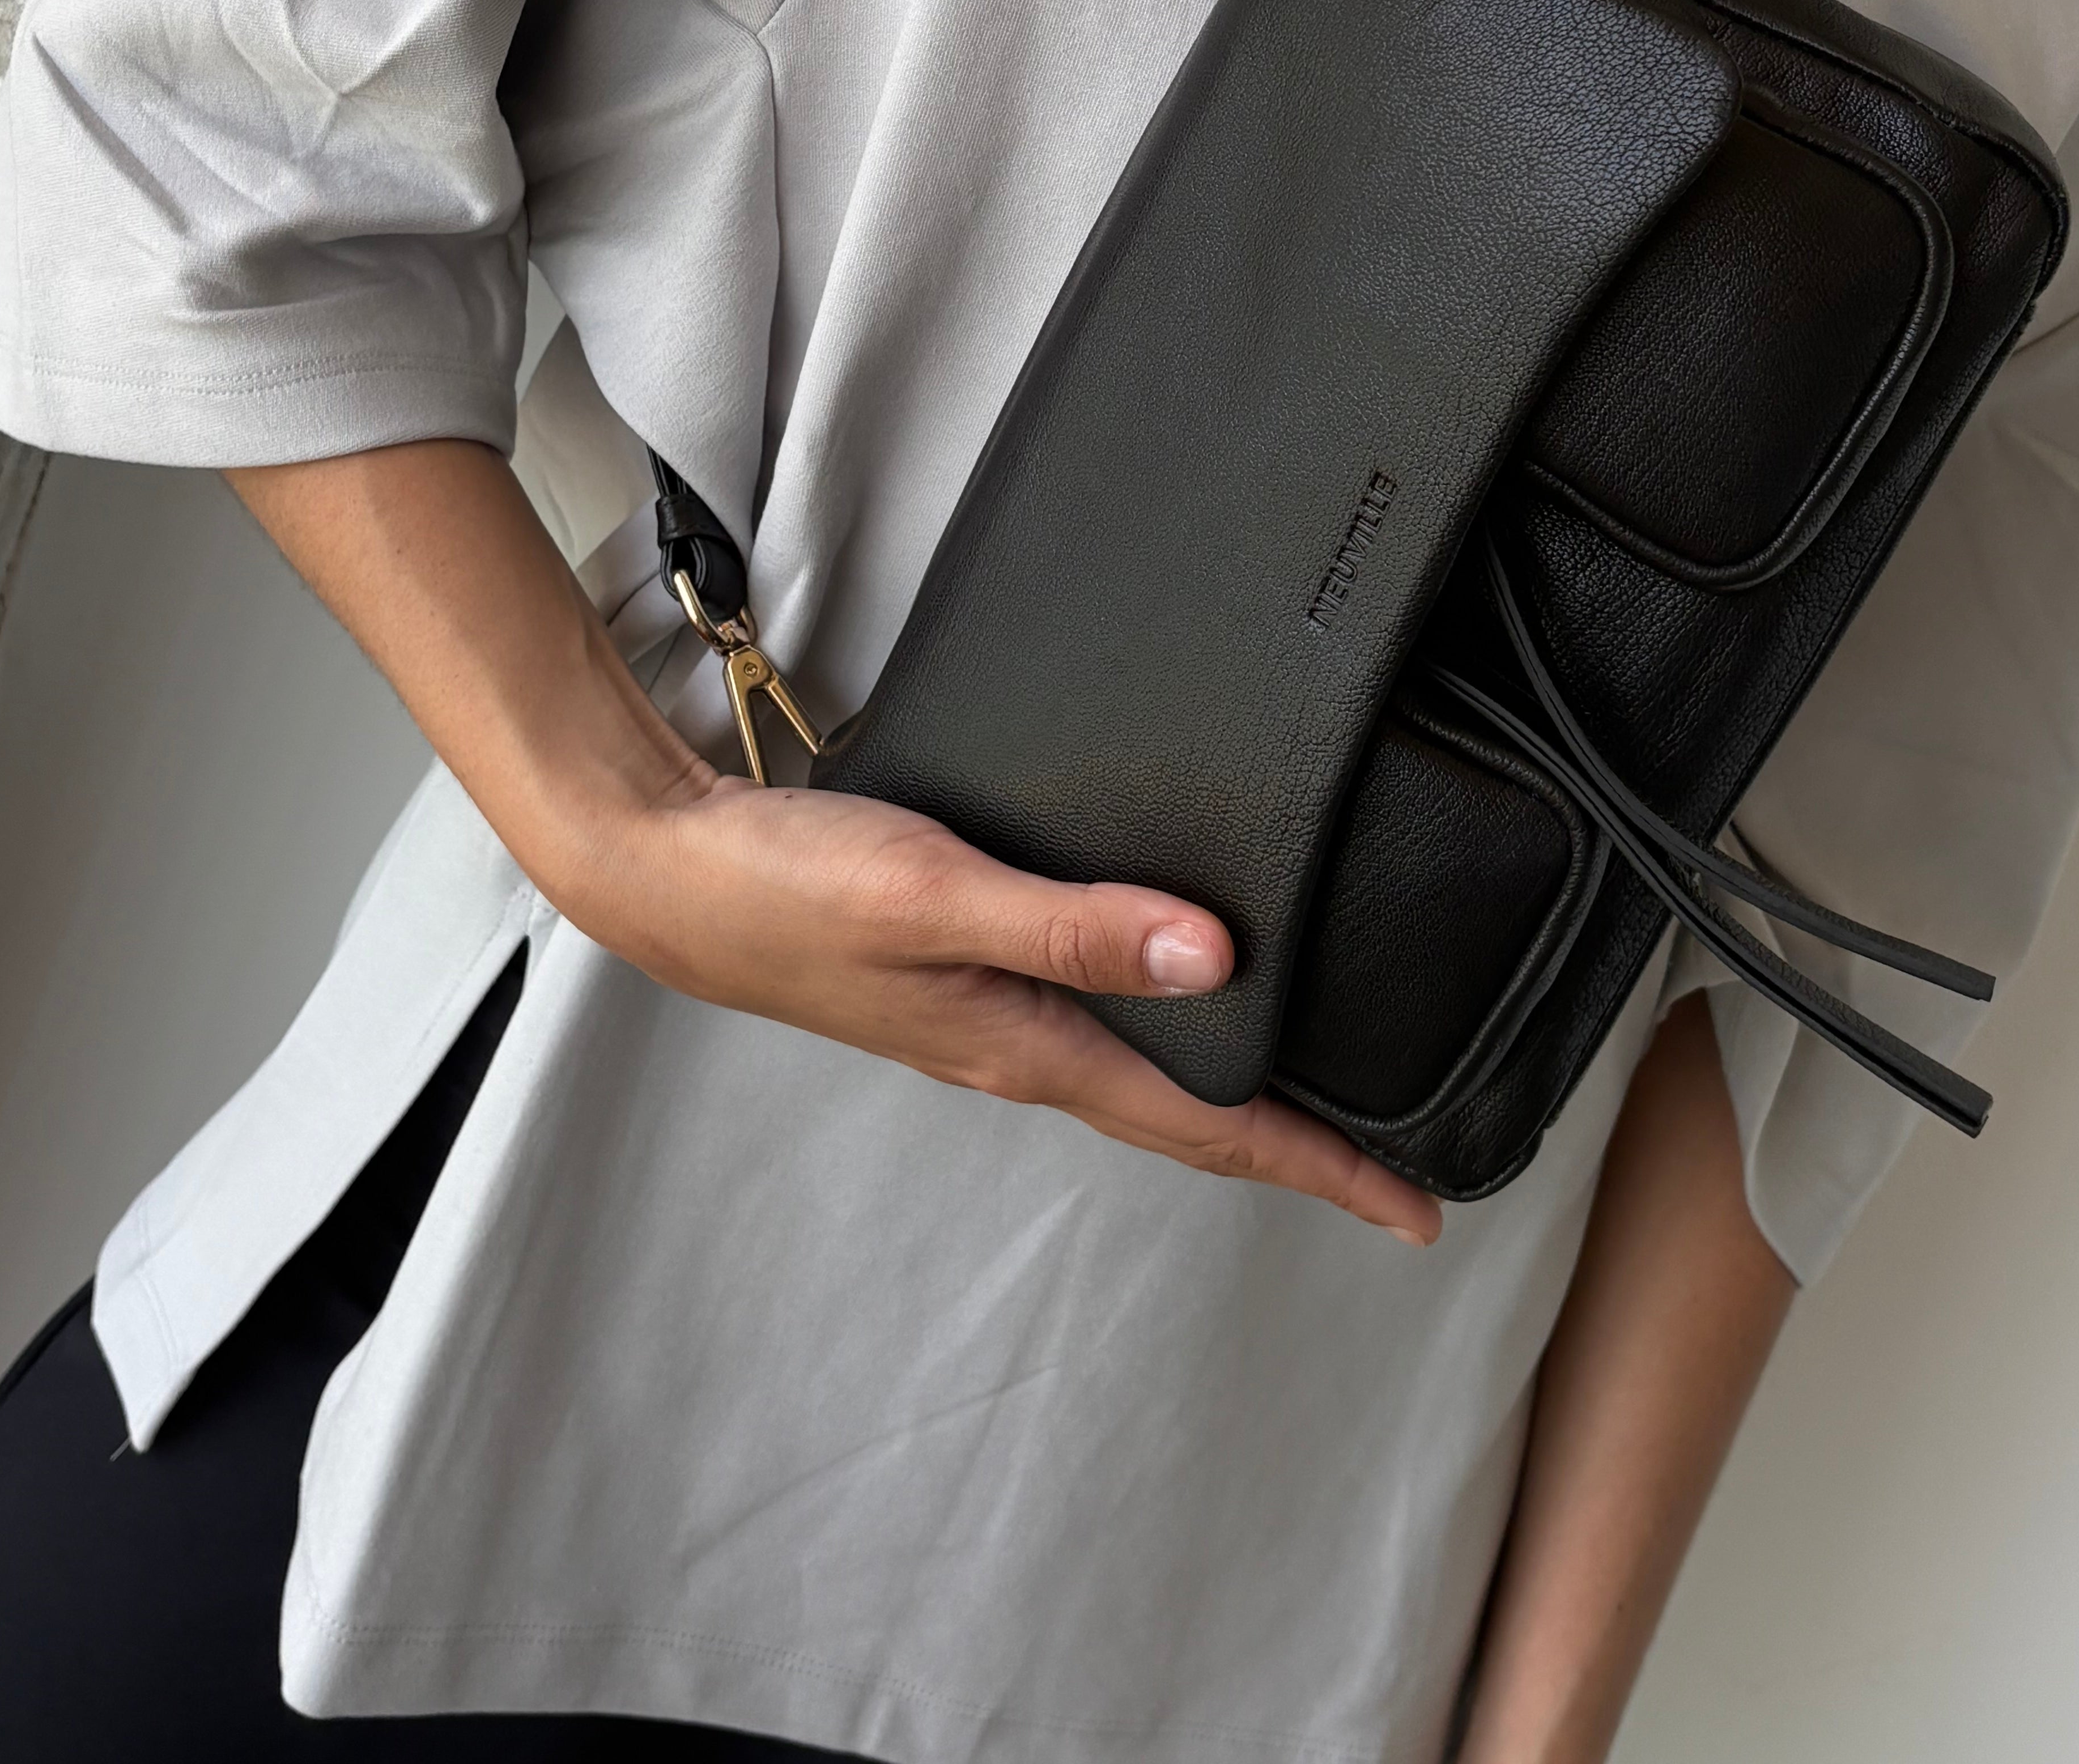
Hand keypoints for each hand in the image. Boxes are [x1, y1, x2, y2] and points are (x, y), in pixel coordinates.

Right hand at [224, 438, 1440, 1248]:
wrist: (663, 868)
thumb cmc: (785, 884)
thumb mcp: (933, 893)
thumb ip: (1070, 925)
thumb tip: (1216, 961)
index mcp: (1021, 1045)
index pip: (1199, 1123)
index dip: (1314, 1162)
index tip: (1415, 1209)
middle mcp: (1013, 1047)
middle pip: (1183, 1114)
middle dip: (1294, 1144)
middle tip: (1394, 1166)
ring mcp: (983, 1017)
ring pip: (1139, 1071)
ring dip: (1230, 1092)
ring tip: (1314, 1089)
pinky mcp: (959, 972)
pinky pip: (1088, 1018)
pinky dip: (1157, 1025)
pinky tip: (1177, 991)